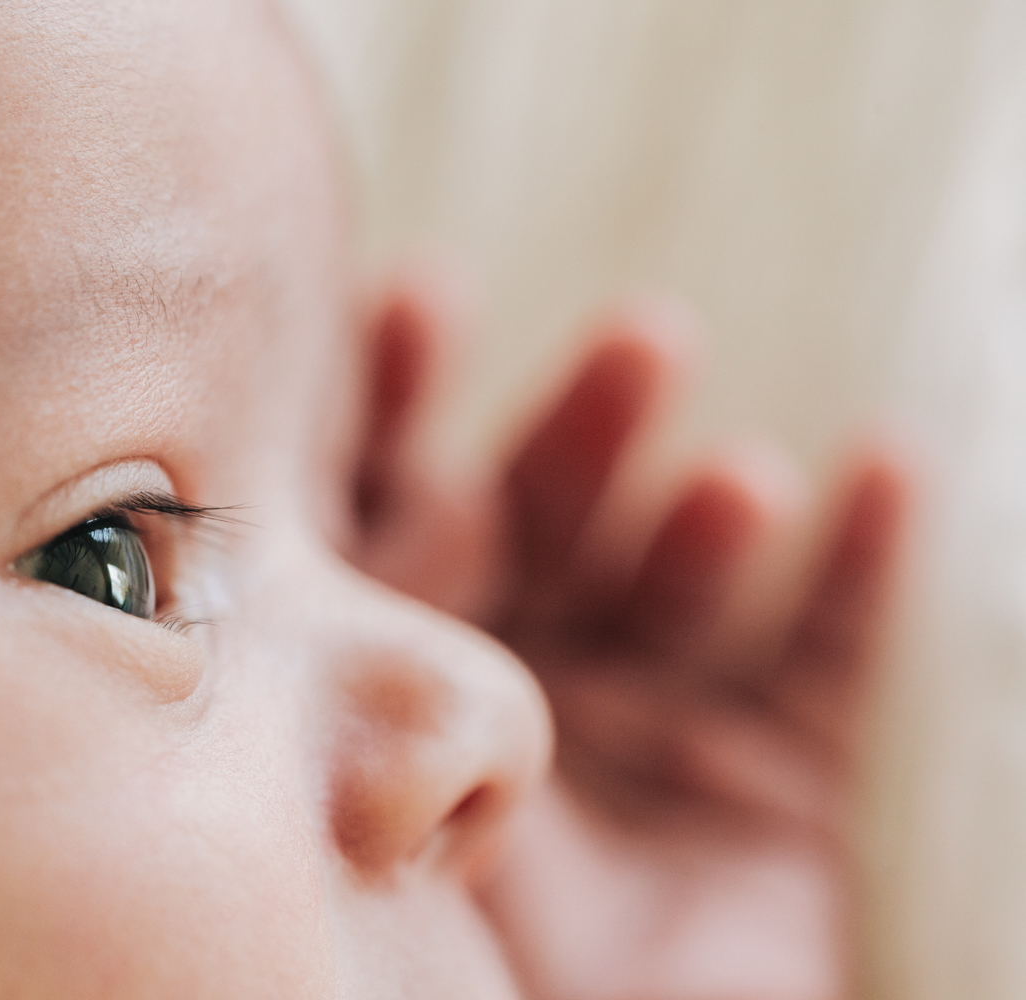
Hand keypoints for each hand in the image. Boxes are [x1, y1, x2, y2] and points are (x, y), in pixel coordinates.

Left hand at [349, 285, 907, 999]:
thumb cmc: (461, 966)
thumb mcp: (391, 793)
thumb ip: (363, 654)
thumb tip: (346, 492)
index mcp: (407, 676)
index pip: (392, 513)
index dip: (399, 403)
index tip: (416, 297)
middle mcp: (524, 677)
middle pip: (547, 522)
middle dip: (583, 431)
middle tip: (639, 341)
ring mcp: (649, 722)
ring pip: (676, 580)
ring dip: (708, 514)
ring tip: (734, 480)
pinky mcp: (769, 779)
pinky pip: (821, 660)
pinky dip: (861, 566)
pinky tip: (886, 466)